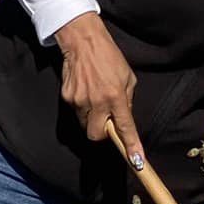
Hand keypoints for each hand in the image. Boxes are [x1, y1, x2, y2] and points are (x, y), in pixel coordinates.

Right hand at [54, 10, 143, 162]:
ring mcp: (79, 101)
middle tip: (106, 119)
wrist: (82, 41)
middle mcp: (96, 102)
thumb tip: (123, 120)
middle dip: (102, 133)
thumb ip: (127, 101)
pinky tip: (85, 91)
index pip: (125, 128)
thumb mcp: (127, 77)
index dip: (131, 146)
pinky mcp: (66, 97)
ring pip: (85, 125)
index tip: (136, 162)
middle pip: (96, 135)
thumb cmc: (108, 57)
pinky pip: (76, 112)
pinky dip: (82, 107)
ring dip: (92, 119)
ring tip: (95, 99)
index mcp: (115, 96)